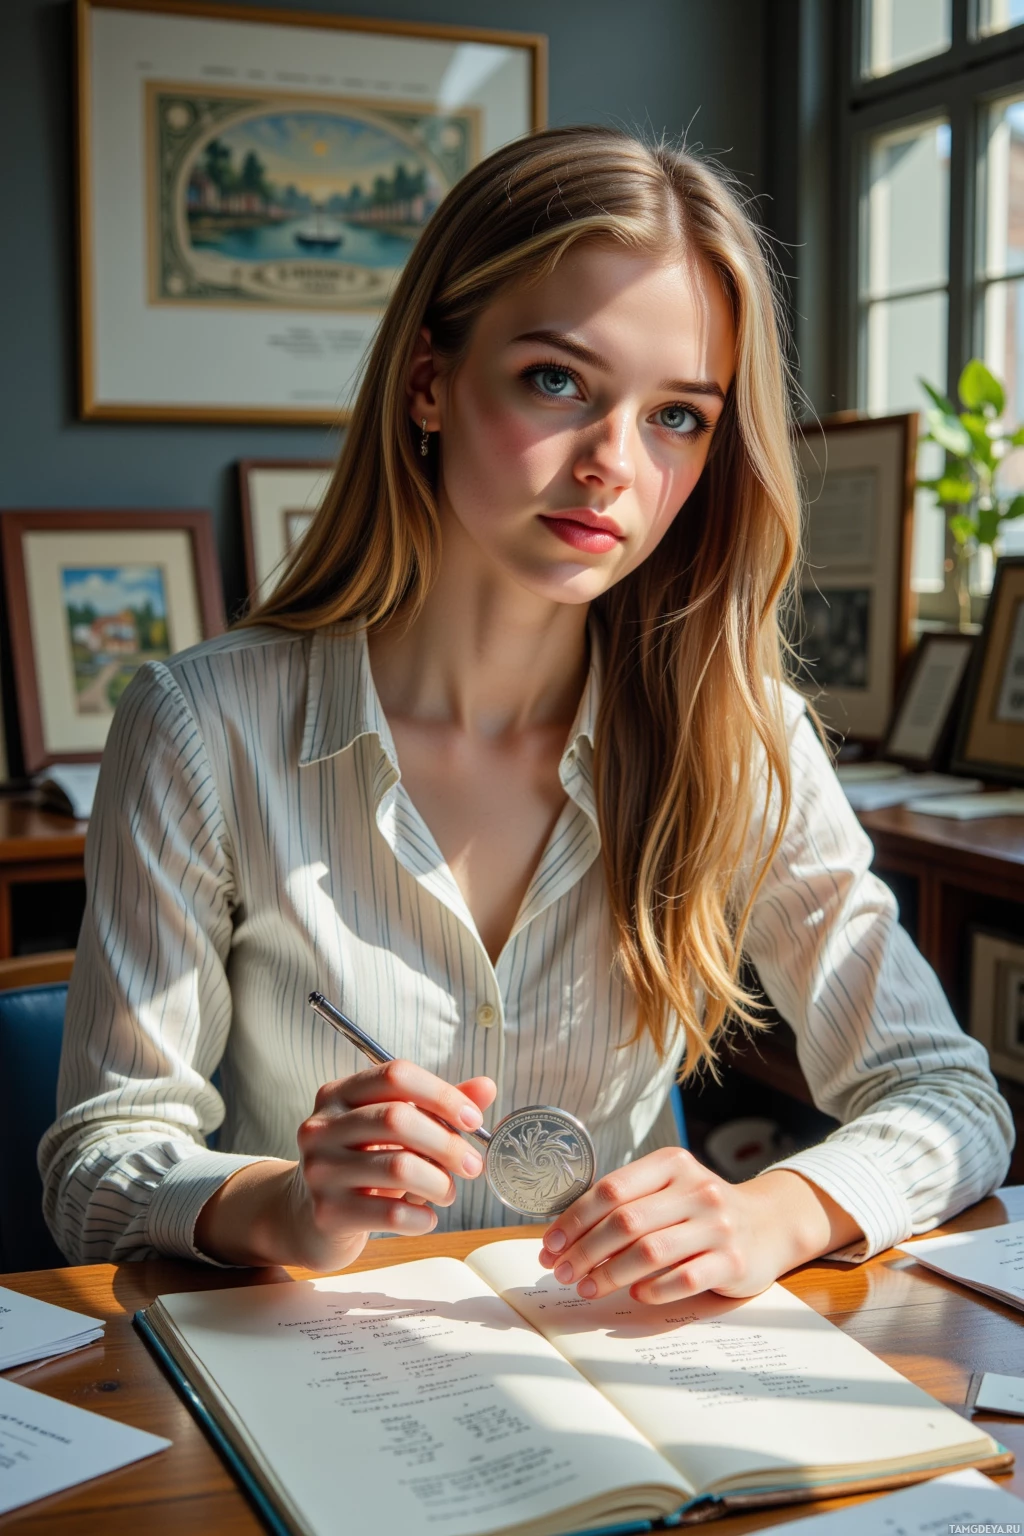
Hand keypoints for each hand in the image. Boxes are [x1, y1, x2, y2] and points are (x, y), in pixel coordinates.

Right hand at [195, 1061, 494, 1270]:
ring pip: (398, 1167)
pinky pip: (389, 1211)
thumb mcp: (394, 1130)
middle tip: (473, 1165)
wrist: (308, 1217)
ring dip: (439, 1183)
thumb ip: (436, 1107)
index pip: (396, 1075)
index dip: (442, 1094)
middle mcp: (322, 1126)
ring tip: (448, 1193)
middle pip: (398, 1119)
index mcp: (339, 1093)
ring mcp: (320, 1169)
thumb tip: (486, 1087)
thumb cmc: (361, 1164)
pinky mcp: (327, 1211)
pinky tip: (426, 1218)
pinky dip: (420, 1217)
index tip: (473, 1120)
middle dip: (448, 1144)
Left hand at [537, 1150, 861, 1305]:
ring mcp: (718, 1225)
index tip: (551, 1245)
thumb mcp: (668, 1191)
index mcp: (672, 1165)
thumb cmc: (700, 1210)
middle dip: (585, 1251)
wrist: (769, 1224)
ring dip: (610, 1274)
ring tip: (587, 1288)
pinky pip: (684, 1278)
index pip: (611, 1189)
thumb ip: (626, 1204)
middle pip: (625, 1222)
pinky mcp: (733, 1261)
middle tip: (561, 1273)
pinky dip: (654, 1289)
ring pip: (650, 1251)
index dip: (574, 1220)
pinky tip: (636, 1295)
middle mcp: (697, 1189)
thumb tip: (564, 1237)